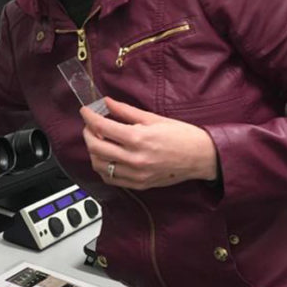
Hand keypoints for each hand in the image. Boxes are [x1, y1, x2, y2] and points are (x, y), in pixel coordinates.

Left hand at [80, 97, 217, 189]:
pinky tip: (107, 157)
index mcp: (138, 139)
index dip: (89, 117)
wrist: (201, 157)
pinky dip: (103, 167)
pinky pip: (110, 179)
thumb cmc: (181, 136)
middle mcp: (134, 159)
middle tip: (90, 125)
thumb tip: (107, 102)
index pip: (102, 127)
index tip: (85, 111)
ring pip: (99, 165)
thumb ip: (126, 111)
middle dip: (87, 133)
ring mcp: (135, 175)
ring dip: (93, 151)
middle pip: (95, 147)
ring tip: (99, 140)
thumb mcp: (153, 118)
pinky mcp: (138, 185)